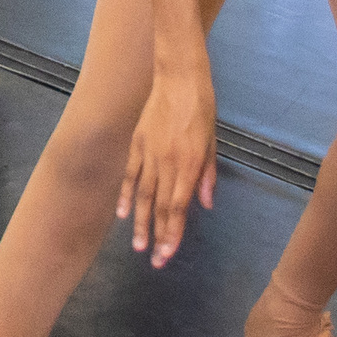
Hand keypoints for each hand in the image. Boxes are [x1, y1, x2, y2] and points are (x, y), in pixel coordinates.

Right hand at [118, 69, 216, 268]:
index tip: (167, 254)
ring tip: (136, 245)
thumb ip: (208, 175)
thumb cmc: (202, 107)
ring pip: (142, 194)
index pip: (178, 207)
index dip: (172, 233)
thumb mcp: (213, 141)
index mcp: (190, 163)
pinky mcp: (138, 142)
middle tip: (154, 260)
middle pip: (159, 206)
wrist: (179, 75)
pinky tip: (122, 212)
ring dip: (139, 222)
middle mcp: (168, 162)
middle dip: (157, 236)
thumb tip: (204, 205)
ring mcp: (149, 152)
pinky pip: (130, 173)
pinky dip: (126, 194)